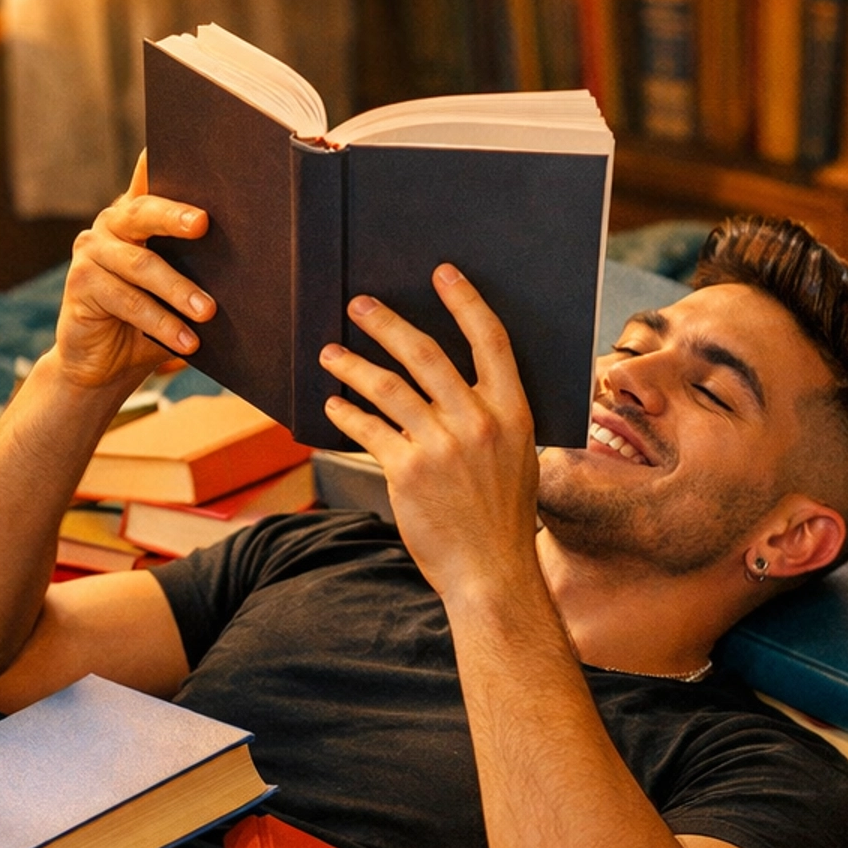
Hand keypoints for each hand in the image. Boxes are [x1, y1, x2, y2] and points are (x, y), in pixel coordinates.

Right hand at [55, 152, 214, 391]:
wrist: (102, 370)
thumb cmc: (147, 328)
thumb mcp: (175, 298)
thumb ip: (196, 272)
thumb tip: (250, 266)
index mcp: (136, 218)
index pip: (150, 181)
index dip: (160, 161)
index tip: (188, 154)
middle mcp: (110, 225)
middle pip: (144, 212)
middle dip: (176, 217)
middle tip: (204, 225)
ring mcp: (91, 252)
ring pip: (141, 265)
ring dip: (179, 291)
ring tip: (208, 312)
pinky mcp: (80, 285)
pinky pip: (128, 301)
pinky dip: (161, 322)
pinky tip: (186, 341)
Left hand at [319, 268, 539, 605]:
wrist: (491, 574)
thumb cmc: (501, 521)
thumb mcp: (516, 460)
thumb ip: (491, 421)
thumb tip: (453, 390)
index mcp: (513, 413)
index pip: (491, 340)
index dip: (466, 301)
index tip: (442, 273)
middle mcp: (479, 423)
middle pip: (426, 353)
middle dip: (388, 323)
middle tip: (360, 305)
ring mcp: (442, 446)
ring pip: (388, 387)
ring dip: (353, 366)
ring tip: (330, 353)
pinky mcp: (408, 472)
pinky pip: (369, 430)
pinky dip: (347, 414)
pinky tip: (333, 406)